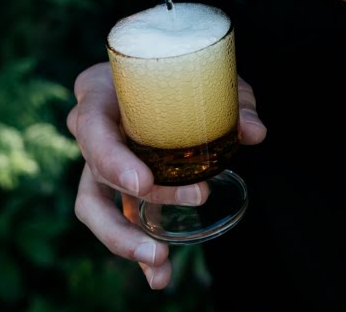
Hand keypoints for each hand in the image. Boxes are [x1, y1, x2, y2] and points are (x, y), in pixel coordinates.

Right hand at [65, 62, 267, 288]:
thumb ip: (233, 101)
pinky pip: (121, 217)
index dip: (112, 160)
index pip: (91, 125)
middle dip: (121, 221)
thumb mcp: (209, 75)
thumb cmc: (182, 68)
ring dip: (124, 240)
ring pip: (95, 207)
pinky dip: (138, 247)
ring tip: (157, 265)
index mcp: (100, 93)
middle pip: (94, 179)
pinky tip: (159, 277)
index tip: (143, 185)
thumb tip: (255, 132)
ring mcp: (99, 160)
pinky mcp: (118, 184)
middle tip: (159, 243)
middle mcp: (90, 130)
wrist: (166, 73)